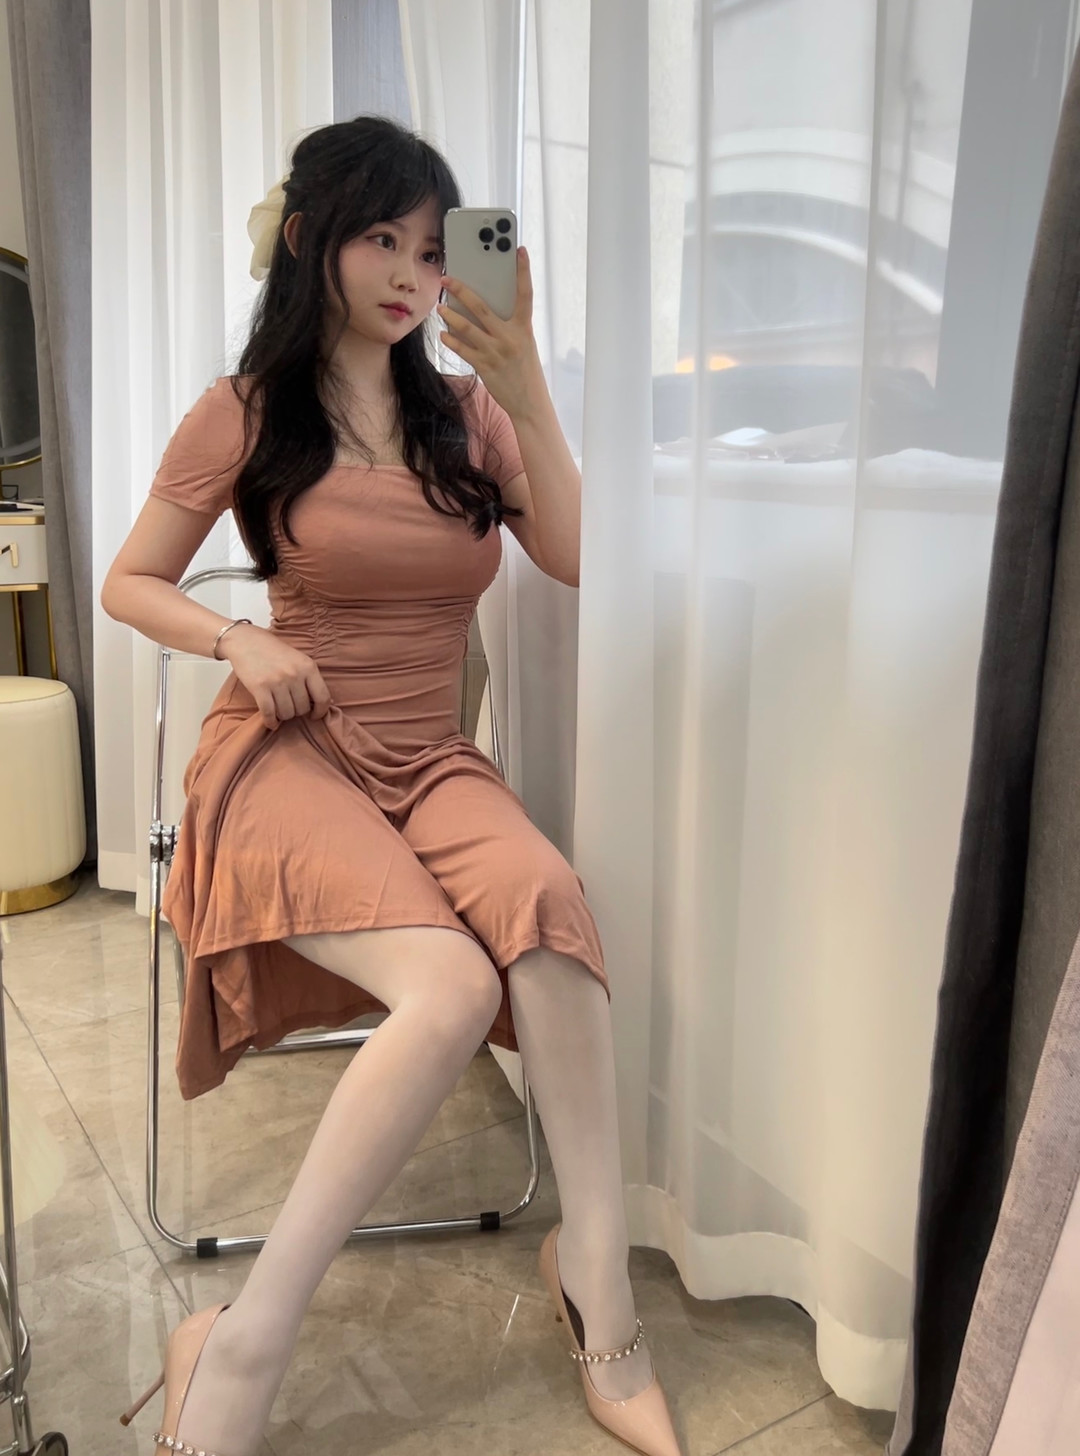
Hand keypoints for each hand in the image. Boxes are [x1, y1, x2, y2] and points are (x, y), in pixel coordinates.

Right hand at [218, 623, 332, 730]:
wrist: (245, 641)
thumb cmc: (273, 651)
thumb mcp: (298, 659)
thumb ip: (310, 678)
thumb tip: (327, 703)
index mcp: (308, 666)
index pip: (323, 697)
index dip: (320, 711)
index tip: (315, 715)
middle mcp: (295, 674)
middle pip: (303, 708)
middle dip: (297, 711)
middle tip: (289, 706)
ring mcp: (277, 681)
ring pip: (287, 713)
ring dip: (283, 716)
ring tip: (279, 710)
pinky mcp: (260, 687)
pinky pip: (269, 714)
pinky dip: (271, 722)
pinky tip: (271, 722)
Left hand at [436, 246, 545, 418]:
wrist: (529, 402)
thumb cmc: (525, 370)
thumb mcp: (524, 344)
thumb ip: (509, 326)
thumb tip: (483, 310)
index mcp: (524, 328)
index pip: (525, 293)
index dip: (523, 271)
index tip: (519, 249)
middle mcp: (510, 337)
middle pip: (482, 307)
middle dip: (462, 291)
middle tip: (447, 280)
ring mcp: (496, 352)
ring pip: (467, 327)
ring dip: (450, 316)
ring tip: (440, 309)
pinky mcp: (485, 366)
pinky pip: (463, 349)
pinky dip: (451, 340)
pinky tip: (444, 334)